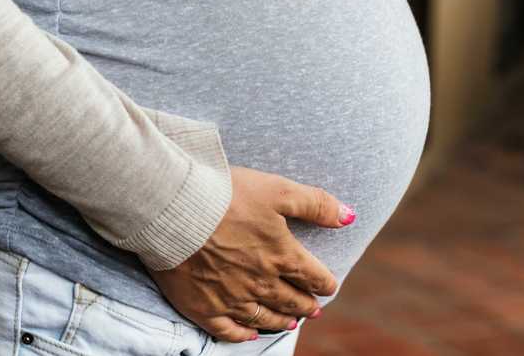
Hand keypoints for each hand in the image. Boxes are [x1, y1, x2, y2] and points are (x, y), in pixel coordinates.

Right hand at [145, 166, 355, 342]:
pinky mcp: (202, 306)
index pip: (313, 276)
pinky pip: (227, 330)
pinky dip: (241, 335)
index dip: (324, 282)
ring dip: (280, 320)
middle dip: (306, 305)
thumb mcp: (276, 189)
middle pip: (291, 300)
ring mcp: (231, 298)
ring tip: (289, 323)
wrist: (173, 207)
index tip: (328, 285)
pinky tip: (248, 335)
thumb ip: (315, 203)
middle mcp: (261, 283)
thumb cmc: (224, 193)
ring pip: (263, 317)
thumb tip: (350, 217)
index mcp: (282, 255)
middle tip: (313, 309)